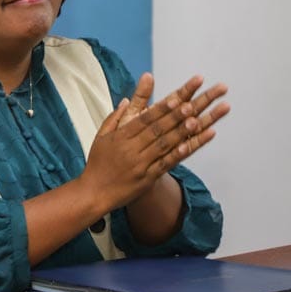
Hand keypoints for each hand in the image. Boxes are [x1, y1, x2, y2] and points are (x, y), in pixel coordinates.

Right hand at [81, 73, 228, 209]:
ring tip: (196, 121)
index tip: (175, 98)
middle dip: (175, 116)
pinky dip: (178, 155)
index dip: (161, 108)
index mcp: (120, 137)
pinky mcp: (147, 179)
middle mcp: (131, 150)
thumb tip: (126, 99)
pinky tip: (189, 146)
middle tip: (192, 104)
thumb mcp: (100, 137)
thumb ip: (115, 117)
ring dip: (181, 133)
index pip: (143, 119)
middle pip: (156, 130)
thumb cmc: (97, 163)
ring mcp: (140, 165)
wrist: (94, 193)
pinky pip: (164, 165)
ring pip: (163, 146)